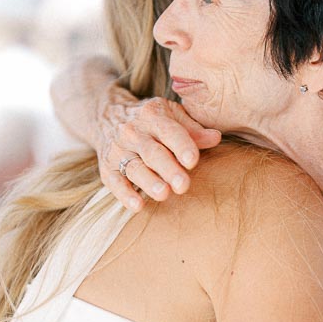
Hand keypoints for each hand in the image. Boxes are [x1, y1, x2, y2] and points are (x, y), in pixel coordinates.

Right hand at [97, 90, 221, 210]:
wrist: (106, 115)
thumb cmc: (150, 120)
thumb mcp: (172, 115)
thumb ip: (194, 129)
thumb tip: (216, 138)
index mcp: (152, 115)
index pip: (169, 131)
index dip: (181, 145)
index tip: (192, 161)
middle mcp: (132, 132)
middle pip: (151, 152)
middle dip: (167, 169)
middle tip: (183, 185)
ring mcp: (117, 150)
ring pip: (133, 168)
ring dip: (148, 182)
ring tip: (164, 194)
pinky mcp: (106, 168)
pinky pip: (114, 182)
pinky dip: (125, 195)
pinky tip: (138, 206)